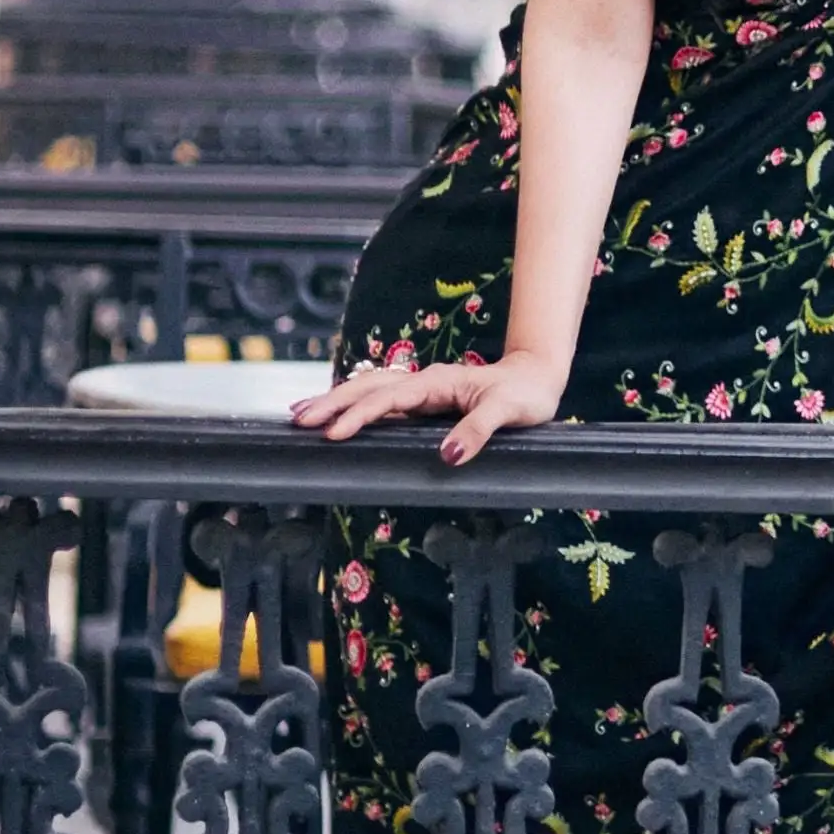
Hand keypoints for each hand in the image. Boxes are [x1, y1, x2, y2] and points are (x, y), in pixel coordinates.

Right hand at [291, 345, 571, 465]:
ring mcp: (420, 388)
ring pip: (369, 388)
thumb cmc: (525, 395)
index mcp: (436, 383)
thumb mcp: (508, 412)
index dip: (360, 416)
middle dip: (331, 403)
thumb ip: (478, 430)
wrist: (537, 376)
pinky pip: (381, 397)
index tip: (333, 433)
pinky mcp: (423, 397)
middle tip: (297, 420)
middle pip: (367, 387)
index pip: (388, 399)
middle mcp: (422, 381)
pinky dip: (354, 402)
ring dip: (335, 399)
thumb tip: (448, 456)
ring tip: (300, 412)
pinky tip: (336, 414)